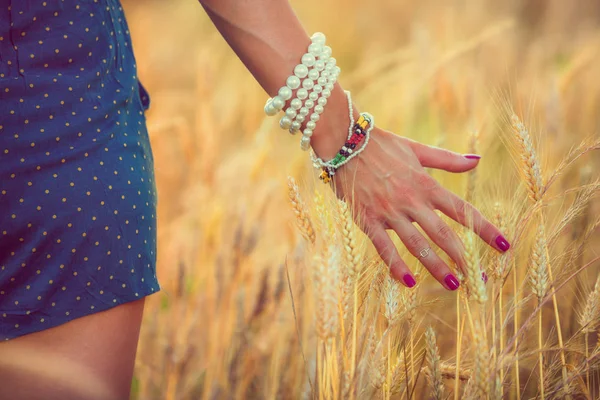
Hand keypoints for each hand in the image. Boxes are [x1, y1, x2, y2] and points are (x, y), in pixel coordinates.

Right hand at [331, 127, 510, 289]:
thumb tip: (477, 162)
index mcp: (426, 184)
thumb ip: (447, 160)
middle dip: (463, 257)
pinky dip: (396, 265)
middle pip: (443, 233)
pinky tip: (409, 282)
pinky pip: (383, 247)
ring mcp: (389, 211)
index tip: (505, 246)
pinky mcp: (367, 219)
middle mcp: (411, 200)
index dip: (485, 229)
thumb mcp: (416, 149)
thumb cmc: (382, 145)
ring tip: (452, 285)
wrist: (344, 142)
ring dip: (435, 266)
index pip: (462, 210)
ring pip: (416, 244)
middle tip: (479, 280)